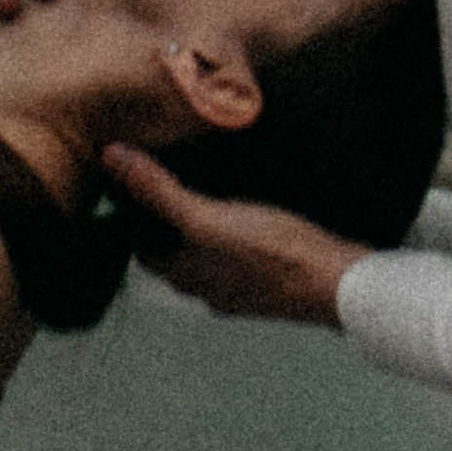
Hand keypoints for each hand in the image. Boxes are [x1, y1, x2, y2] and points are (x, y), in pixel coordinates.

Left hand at [101, 143, 352, 328]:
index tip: (130, 190)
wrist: (339, 283)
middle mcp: (210, 290)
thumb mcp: (208, 219)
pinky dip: (233, 240)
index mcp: (188, 276)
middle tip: (164, 185)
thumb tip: (113, 160)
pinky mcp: (273, 282)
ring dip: (200, 235)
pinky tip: (249, 219)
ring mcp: (242, 290)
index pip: (143, 250)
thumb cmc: (274, 254)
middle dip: (165, 227)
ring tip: (203, 196)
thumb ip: (160, 192)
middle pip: (174, 257)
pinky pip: (240, 259)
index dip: (133, 220)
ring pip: (208, 260)